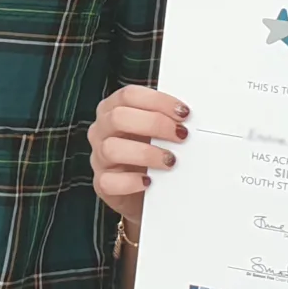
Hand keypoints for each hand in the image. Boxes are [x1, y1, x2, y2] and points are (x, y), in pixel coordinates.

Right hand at [87, 84, 187, 230]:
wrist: (144, 193)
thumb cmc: (150, 153)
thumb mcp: (155, 131)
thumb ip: (165, 119)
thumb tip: (188, 117)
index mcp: (113, 109)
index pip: (129, 95)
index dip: (158, 101)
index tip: (182, 112)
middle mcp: (102, 130)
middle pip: (119, 117)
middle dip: (154, 124)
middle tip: (180, 134)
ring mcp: (99, 156)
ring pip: (112, 148)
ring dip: (146, 153)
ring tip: (170, 160)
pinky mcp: (102, 182)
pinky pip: (110, 181)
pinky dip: (131, 181)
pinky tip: (149, 181)